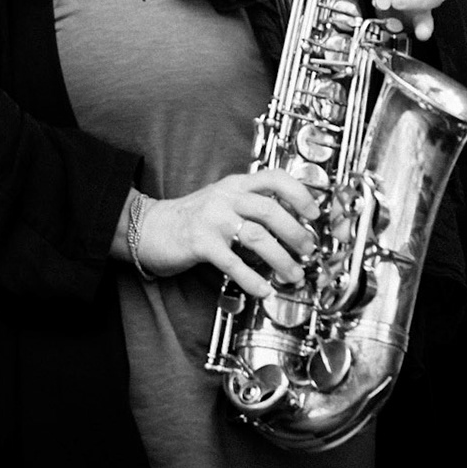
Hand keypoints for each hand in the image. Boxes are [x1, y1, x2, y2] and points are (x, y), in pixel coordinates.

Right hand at [122, 170, 321, 297]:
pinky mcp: (200, 243)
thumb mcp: (225, 200)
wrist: (151, 227)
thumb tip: (292, 223)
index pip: (275, 178)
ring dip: (281, 259)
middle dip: (296, 233)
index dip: (300, 194)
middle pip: (271, 211)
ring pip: (257, 237)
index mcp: (237, 184)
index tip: (315, 213)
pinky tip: (264, 290)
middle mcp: (227, 197)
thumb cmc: (193, 217)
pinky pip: (233, 263)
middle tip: (309, 251)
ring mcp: (213, 220)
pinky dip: (252, 279)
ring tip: (294, 274)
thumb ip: (253, 204)